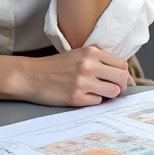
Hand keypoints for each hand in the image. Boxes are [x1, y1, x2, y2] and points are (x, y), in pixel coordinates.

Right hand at [9, 46, 128, 106]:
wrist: (31, 76)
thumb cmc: (55, 66)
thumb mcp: (78, 53)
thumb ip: (98, 59)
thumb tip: (120, 72)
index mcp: (91, 52)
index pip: (122, 64)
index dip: (122, 73)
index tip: (117, 78)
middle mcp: (89, 65)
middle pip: (122, 78)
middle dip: (120, 85)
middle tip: (113, 88)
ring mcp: (82, 82)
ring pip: (113, 92)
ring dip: (109, 94)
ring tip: (98, 92)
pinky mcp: (76, 97)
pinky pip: (97, 102)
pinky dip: (93, 100)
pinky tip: (84, 96)